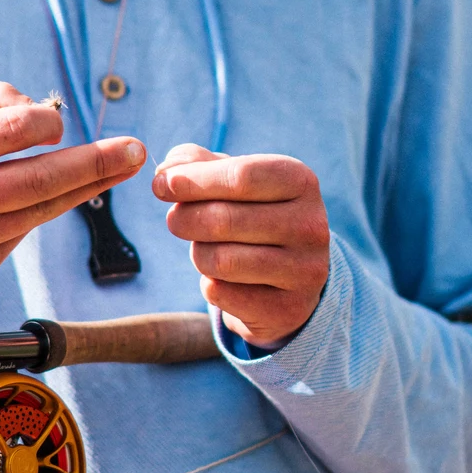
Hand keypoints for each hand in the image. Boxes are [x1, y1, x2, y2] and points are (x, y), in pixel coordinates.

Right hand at [0, 82, 145, 321]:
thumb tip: (38, 108)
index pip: (9, 130)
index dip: (46, 122)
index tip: (57, 122)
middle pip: (38, 179)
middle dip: (95, 162)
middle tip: (136, 150)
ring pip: (38, 212)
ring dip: (84, 188)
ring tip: (121, 166)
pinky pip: (18, 236)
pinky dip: (40, 212)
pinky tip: (59, 196)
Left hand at [152, 143, 328, 347]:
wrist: (292, 276)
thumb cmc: (254, 214)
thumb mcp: (234, 181)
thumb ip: (197, 164)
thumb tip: (166, 170)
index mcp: (301, 181)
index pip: (241, 176)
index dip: (192, 180)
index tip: (160, 184)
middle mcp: (311, 224)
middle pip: (224, 219)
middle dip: (184, 218)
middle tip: (175, 220)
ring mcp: (305, 269)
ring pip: (219, 260)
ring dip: (198, 253)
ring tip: (204, 248)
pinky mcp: (289, 308)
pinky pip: (221, 294)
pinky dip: (210, 284)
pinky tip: (224, 278)